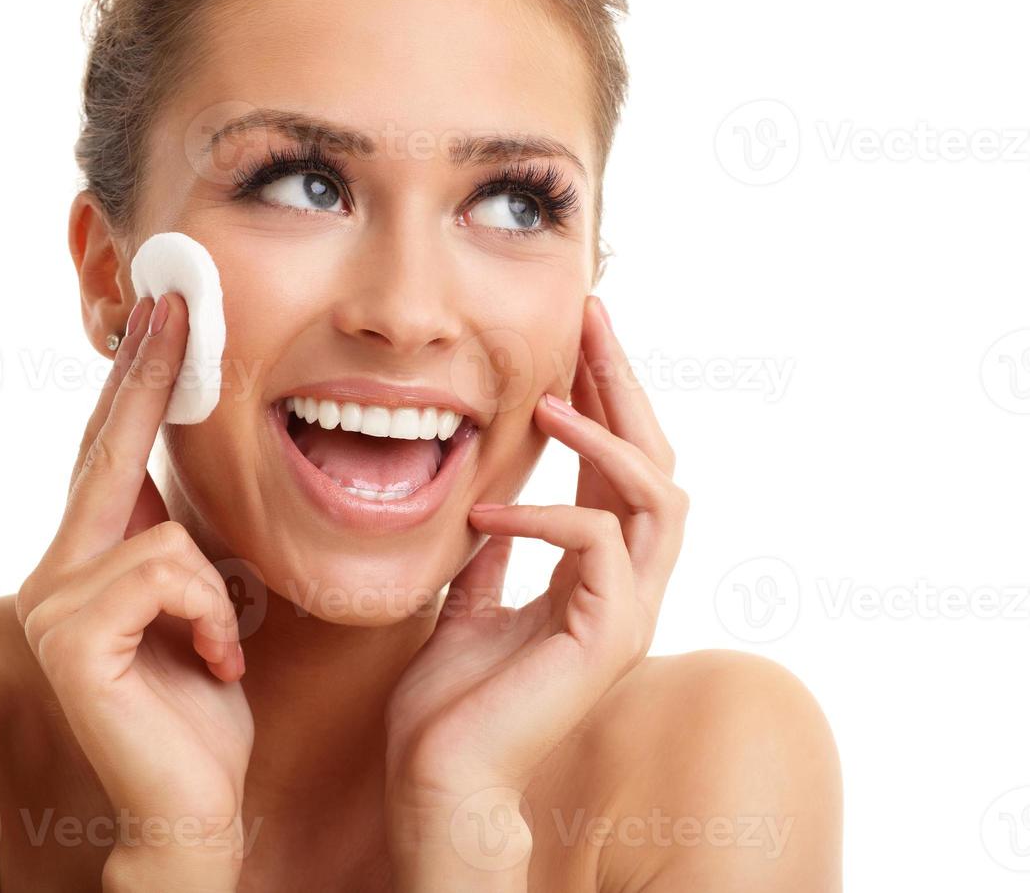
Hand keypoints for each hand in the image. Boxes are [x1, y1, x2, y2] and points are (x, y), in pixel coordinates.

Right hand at [16, 293, 252, 890]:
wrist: (194, 806)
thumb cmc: (203, 710)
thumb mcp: (203, 604)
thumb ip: (182, 541)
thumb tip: (193, 463)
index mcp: (88, 560)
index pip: (109, 452)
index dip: (134, 381)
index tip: (162, 314)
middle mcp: (55, 572)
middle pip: (106, 452)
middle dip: (145, 376)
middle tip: (174, 301)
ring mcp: (53, 603)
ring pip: (162, 533)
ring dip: (215, 592)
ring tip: (221, 648)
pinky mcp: (70, 638)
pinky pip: (166, 573)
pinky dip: (210, 615)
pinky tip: (213, 665)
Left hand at [384, 295, 688, 887]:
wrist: (439, 778)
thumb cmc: (450, 704)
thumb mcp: (469, 604)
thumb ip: (496, 556)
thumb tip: (493, 504)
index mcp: (597, 576)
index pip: (619, 467)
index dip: (606, 396)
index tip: (577, 333)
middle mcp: (627, 589)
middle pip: (658, 462)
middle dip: (625, 383)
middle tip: (590, 319)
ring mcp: (626, 614)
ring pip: (658, 495)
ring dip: (606, 436)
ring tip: (550, 399)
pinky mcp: (607, 638)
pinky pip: (598, 545)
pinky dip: (545, 514)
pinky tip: (488, 513)